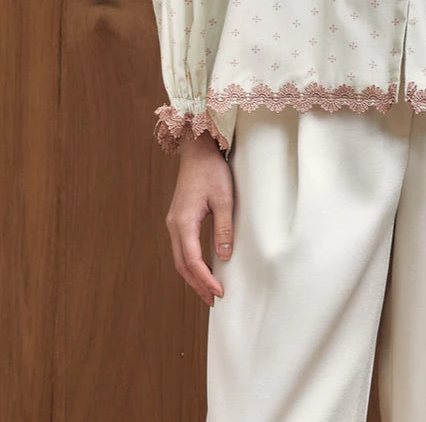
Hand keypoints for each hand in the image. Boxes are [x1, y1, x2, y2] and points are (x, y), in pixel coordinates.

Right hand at [165, 131, 233, 306]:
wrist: (197, 151)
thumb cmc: (212, 171)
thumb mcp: (224, 198)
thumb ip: (223, 227)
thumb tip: (224, 256)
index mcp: (183, 222)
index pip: (192, 261)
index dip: (205, 279)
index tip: (219, 293)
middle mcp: (174, 225)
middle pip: (182, 265)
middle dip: (197, 284)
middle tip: (213, 301)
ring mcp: (174, 222)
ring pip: (180, 258)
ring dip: (193, 276)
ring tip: (208, 291)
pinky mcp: (178, 219)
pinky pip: (182, 248)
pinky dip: (191, 263)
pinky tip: (203, 268)